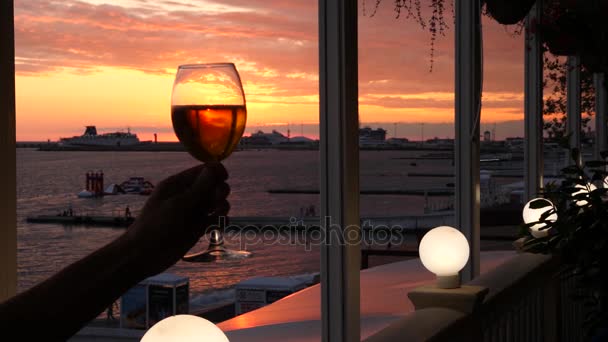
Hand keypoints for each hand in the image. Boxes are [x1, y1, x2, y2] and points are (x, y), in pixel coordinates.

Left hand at [124, 163, 229, 277]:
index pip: (204, 170)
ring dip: (222, 206)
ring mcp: (194, 212)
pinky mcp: (198, 228)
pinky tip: (217, 226)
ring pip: (217, 203)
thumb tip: (216, 167)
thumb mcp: (178, 204)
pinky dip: (220, 221)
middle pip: (214, 185)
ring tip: (216, 215)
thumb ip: (199, 187)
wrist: (143, 255)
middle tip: (215, 202)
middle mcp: (188, 195)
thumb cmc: (156, 225)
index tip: (224, 179)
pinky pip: (215, 220)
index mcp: (178, 184)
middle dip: (220, 191)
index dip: (216, 172)